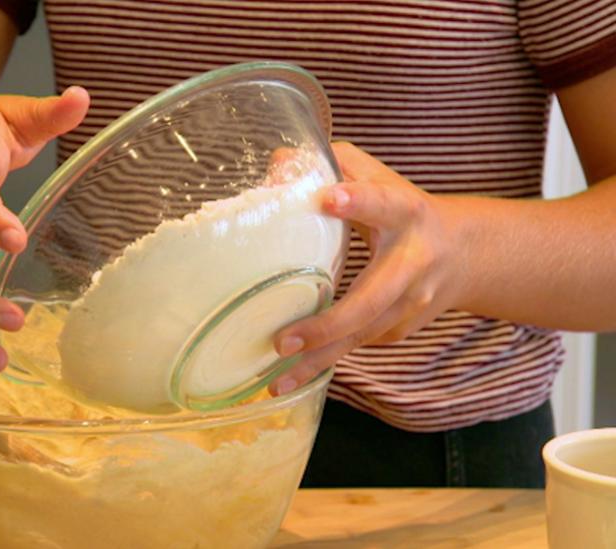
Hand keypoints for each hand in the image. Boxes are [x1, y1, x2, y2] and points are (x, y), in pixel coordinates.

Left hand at [269, 142, 468, 394]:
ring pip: (361, 337)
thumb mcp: (378, 177)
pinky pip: (357, 347)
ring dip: (318, 360)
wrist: (463, 254)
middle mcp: (412, 264)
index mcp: (406, 213)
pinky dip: (324, 363)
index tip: (328, 197)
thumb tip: (278, 164)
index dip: (359, 200)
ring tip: (276, 379)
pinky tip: (290, 376)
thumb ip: (334, 164)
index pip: (384, 203)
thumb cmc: (403, 209)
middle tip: (284, 339)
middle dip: (328, 325)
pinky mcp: (399, 329)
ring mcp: (409, 304)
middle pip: (371, 301)